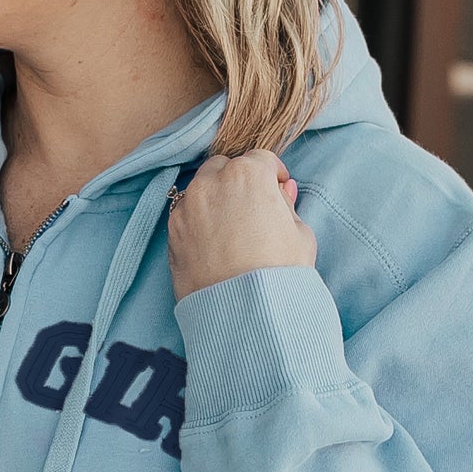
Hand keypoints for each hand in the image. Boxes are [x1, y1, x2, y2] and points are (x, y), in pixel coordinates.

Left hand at [168, 149, 316, 302]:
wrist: (244, 312)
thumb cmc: (279, 273)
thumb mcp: (300, 235)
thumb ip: (288, 206)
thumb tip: (282, 192)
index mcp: (248, 174)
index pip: (261, 159)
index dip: (273, 174)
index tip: (278, 190)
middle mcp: (212, 182)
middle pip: (225, 167)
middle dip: (238, 180)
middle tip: (253, 208)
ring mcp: (187, 206)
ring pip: (201, 188)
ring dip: (215, 197)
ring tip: (231, 226)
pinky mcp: (172, 231)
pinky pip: (186, 213)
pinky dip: (198, 218)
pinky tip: (214, 242)